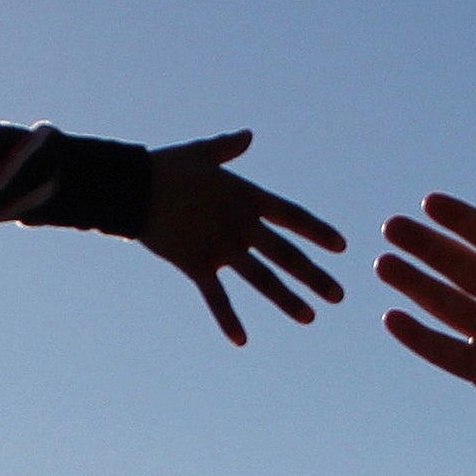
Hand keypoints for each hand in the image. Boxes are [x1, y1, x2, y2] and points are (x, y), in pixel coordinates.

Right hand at [141, 130, 345, 344]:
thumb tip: (248, 134)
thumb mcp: (202, 153)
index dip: (318, 231)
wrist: (133, 187)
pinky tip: (242, 340)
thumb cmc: (166, 167)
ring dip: (287, 300)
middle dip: (314, 276)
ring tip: (310, 317)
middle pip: (286, 254)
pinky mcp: (197, 265)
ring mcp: (221, 247)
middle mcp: (241, 225)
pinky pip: (217, 297)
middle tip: (339, 295)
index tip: (342, 247)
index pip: (292, 216)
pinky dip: (228, 319)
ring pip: (262, 279)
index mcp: (246, 197)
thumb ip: (229, 147)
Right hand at [375, 194, 475, 475]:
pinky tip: (391, 317)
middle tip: (391, 227)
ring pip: (444, 303)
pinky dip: (418, 336)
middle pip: (459, 267)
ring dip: (414, 284)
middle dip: (426, 247)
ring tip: (382, 263)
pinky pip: (443, 350)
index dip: (463, 221)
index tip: (429, 203)